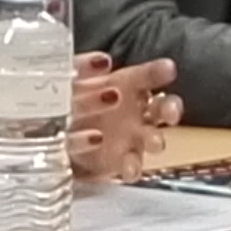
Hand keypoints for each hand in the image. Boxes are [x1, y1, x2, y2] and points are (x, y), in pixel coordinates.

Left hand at [67, 53, 180, 182]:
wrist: (59, 137)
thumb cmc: (72, 102)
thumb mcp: (71, 81)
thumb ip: (83, 69)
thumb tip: (102, 61)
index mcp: (127, 87)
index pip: (147, 76)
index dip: (158, 72)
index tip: (168, 69)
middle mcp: (136, 112)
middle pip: (163, 107)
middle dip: (171, 108)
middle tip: (170, 112)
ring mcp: (133, 138)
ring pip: (155, 138)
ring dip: (157, 139)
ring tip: (155, 141)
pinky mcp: (122, 161)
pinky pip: (133, 166)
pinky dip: (133, 168)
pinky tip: (129, 168)